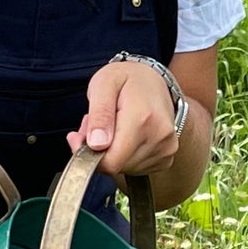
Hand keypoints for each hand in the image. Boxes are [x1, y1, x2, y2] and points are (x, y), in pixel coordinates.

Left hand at [69, 60, 179, 176]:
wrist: (153, 80)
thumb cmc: (126, 79)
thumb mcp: (103, 84)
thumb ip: (99, 114)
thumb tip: (97, 145)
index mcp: (142, 118)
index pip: (112, 161)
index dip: (90, 155)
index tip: (80, 138)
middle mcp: (159, 136)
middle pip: (117, 166)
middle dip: (101, 151)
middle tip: (100, 126)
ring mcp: (166, 149)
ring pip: (125, 169)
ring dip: (113, 153)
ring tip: (115, 128)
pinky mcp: (166, 157)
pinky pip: (137, 169)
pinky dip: (126, 157)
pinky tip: (127, 137)